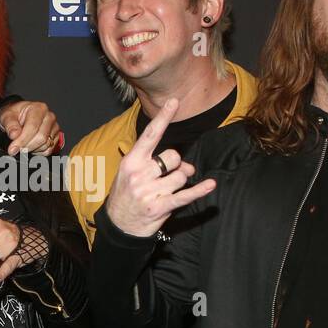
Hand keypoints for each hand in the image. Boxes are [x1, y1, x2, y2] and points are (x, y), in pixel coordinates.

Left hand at [0, 100, 61, 154]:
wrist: (20, 116)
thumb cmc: (15, 114)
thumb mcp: (7, 116)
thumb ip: (10, 125)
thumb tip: (14, 135)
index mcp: (38, 108)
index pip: (33, 127)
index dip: (22, 140)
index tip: (13, 149)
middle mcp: (49, 117)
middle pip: (42, 137)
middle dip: (27, 146)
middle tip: (15, 149)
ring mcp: (54, 127)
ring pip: (46, 145)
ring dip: (32, 149)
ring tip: (22, 145)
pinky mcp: (56, 137)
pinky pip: (49, 150)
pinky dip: (38, 152)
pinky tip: (31, 146)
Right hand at [105, 98, 215, 237]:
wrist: (118, 225)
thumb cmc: (126, 195)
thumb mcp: (130, 173)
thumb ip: (156, 163)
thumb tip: (188, 166)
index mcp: (131, 161)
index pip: (150, 135)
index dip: (163, 117)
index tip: (174, 102)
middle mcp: (140, 174)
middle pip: (173, 157)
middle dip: (177, 164)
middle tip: (170, 173)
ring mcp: (149, 192)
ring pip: (181, 176)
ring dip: (181, 181)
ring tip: (168, 189)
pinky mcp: (159, 208)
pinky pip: (185, 196)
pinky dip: (199, 190)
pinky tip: (210, 185)